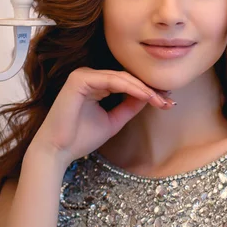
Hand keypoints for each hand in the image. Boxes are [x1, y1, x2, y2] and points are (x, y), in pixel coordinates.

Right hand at [31, 67, 174, 167]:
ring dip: (144, 89)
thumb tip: (151, 95)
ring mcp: (83, 75)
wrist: (57, 151)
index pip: (126, 83)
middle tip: (168, 101)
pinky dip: (131, 88)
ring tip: (160, 100)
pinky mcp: (80, 79)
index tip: (167, 102)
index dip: (147, 92)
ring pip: (122, 78)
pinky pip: (112, 80)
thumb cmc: (80, 139)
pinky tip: (146, 97)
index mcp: (94, 84)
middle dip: (150, 89)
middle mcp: (89, 76)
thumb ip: (129, 107)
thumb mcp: (113, 121)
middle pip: (127, 78)